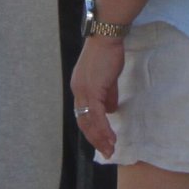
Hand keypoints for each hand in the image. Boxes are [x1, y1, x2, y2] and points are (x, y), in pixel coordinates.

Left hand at [69, 35, 126, 158]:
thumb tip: (111, 110)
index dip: (92, 129)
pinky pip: (97, 115)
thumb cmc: (108, 53)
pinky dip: (103, 128)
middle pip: (83, 121)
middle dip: (95, 139)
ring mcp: (83, 91)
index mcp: (79, 88)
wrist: (106, 37)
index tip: (102, 140)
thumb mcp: (108, 78)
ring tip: (110, 149)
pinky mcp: (92, 90)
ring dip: (100, 137)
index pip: (83, 114)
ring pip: (89, 121)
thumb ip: (108, 94)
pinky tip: (111, 137)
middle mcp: (78, 91)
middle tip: (107, 151)